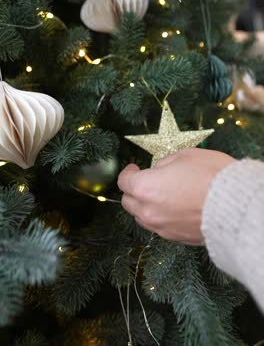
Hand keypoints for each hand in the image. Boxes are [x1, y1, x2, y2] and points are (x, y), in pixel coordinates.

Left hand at [118, 149, 235, 244]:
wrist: (235, 205)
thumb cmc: (211, 175)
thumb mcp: (185, 156)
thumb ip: (164, 163)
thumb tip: (158, 170)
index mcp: (145, 188)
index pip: (124, 182)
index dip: (128, 173)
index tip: (134, 168)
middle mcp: (148, 211)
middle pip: (128, 203)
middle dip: (133, 191)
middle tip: (145, 181)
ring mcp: (162, 228)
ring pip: (142, 218)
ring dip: (145, 206)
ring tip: (160, 196)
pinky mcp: (176, 238)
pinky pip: (159, 227)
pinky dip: (161, 217)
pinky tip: (174, 208)